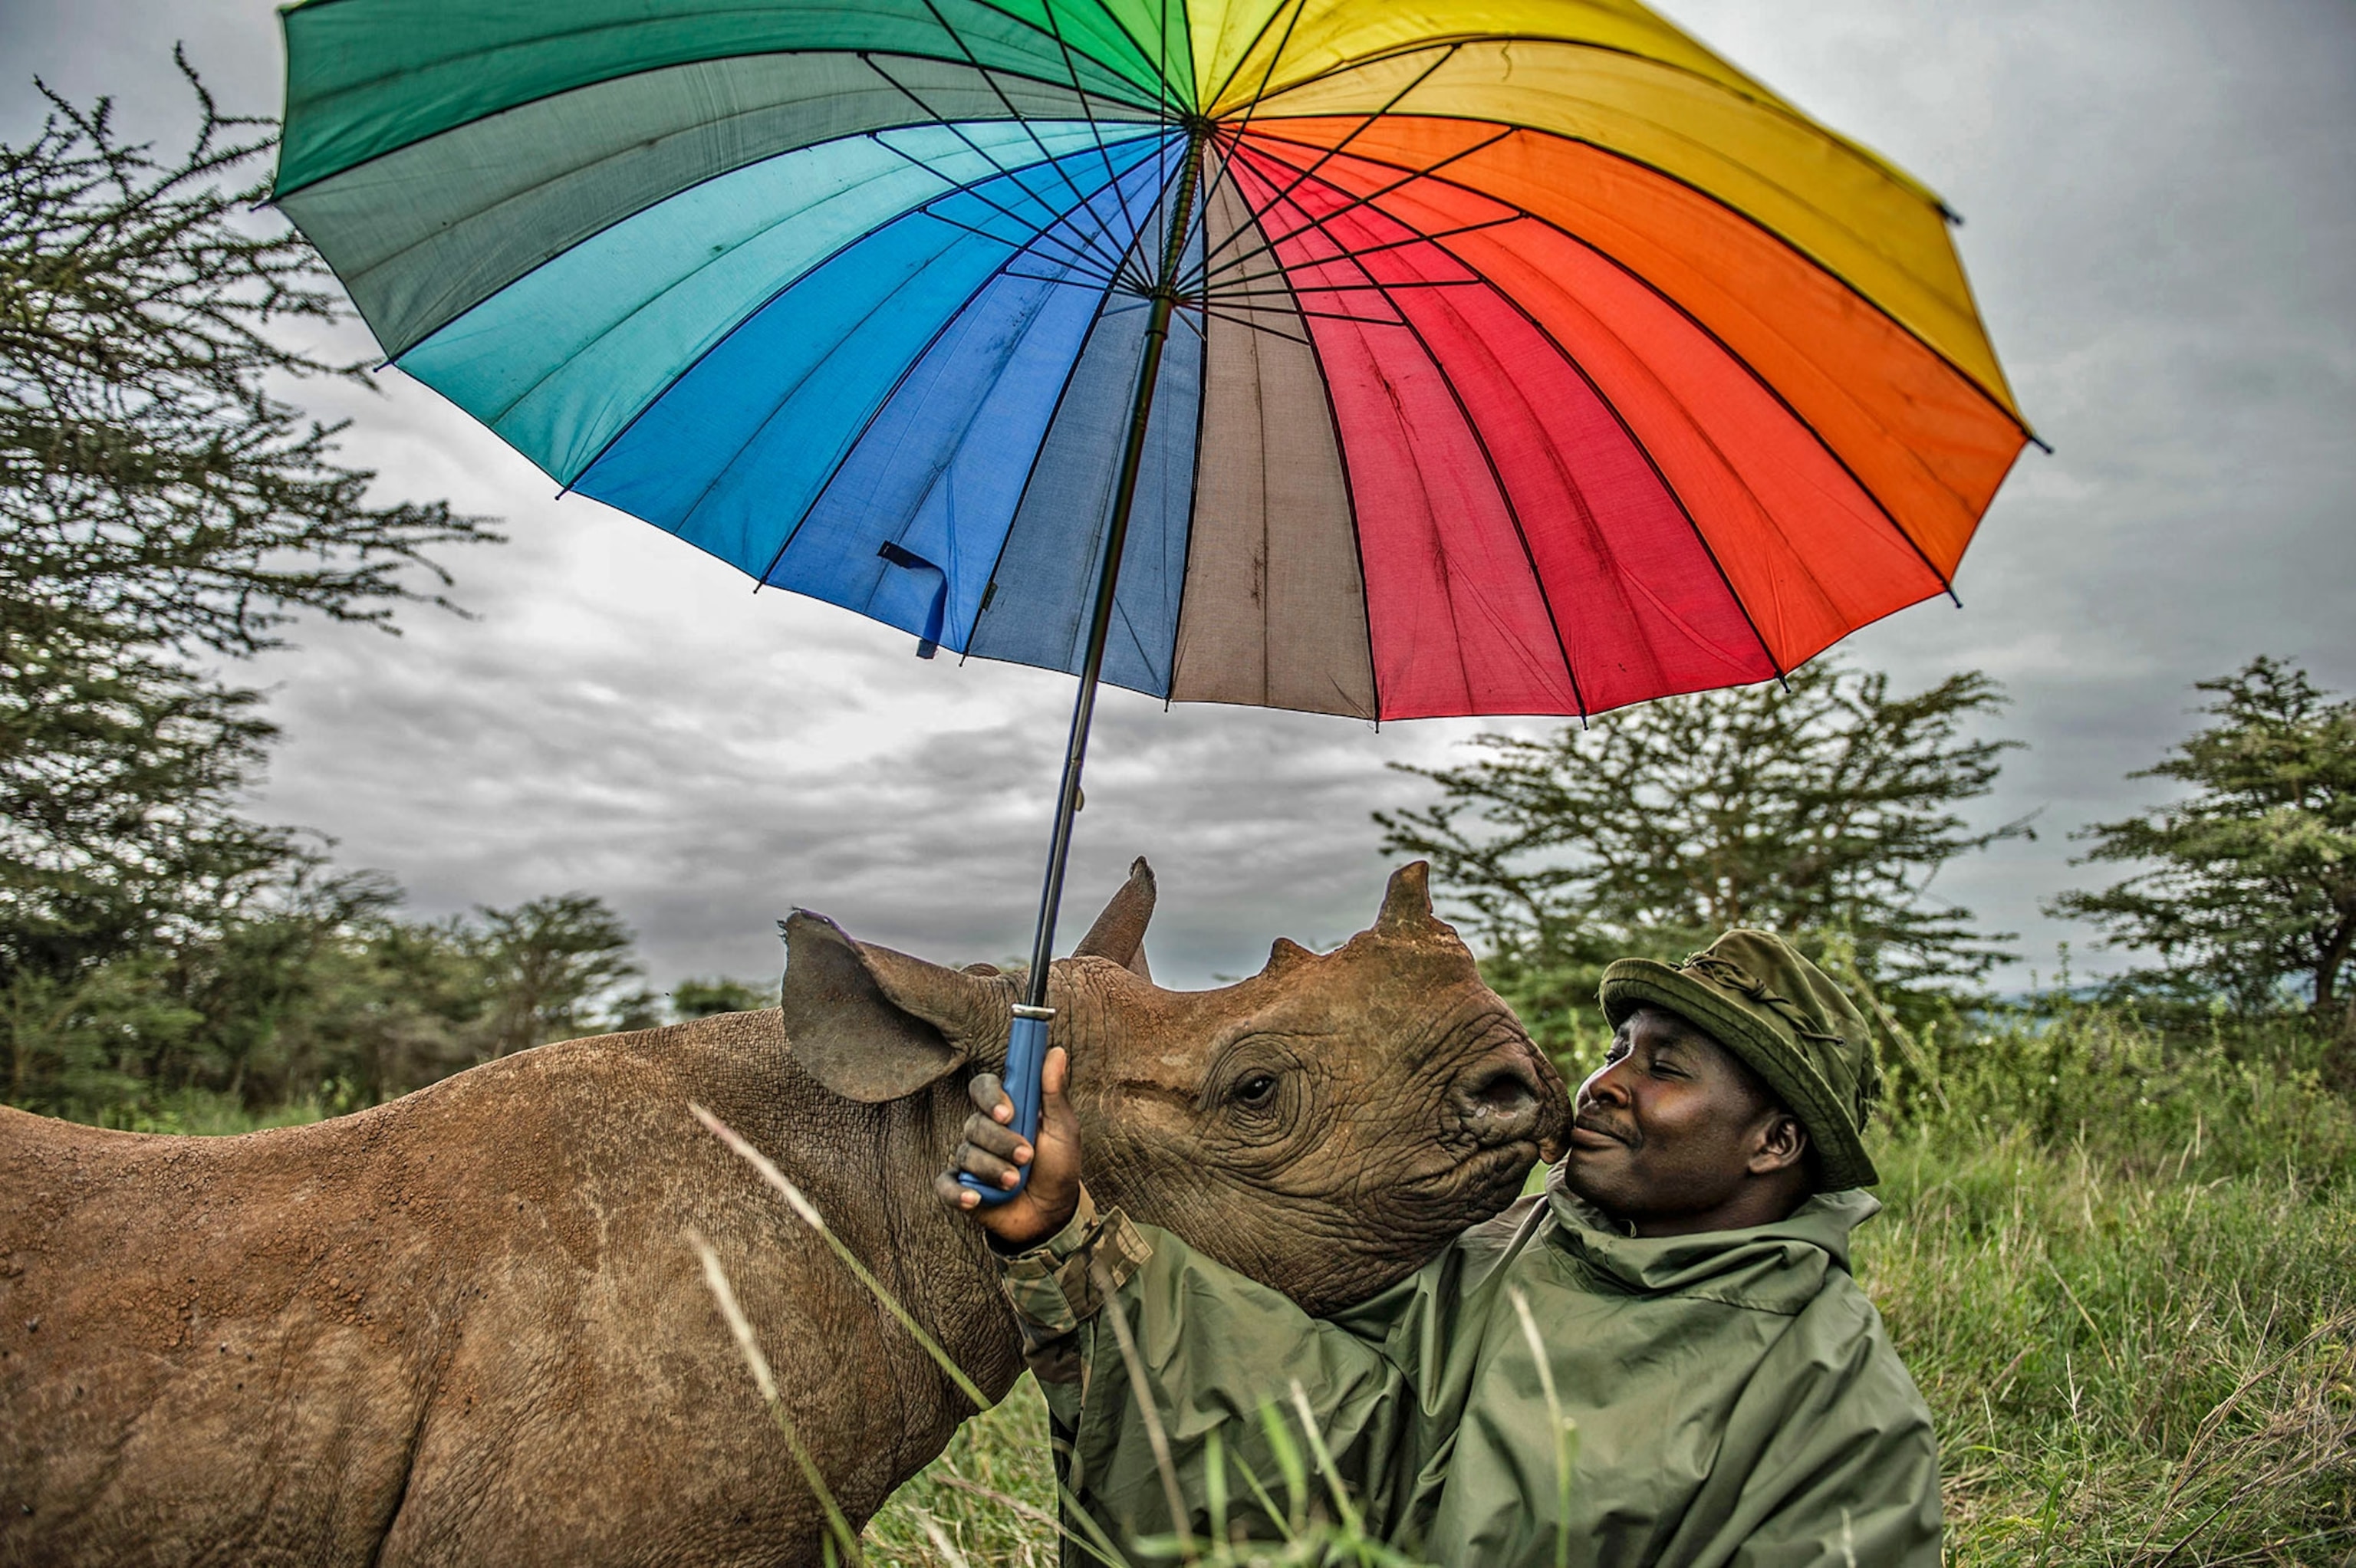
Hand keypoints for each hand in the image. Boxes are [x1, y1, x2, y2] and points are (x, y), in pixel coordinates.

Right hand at [933, 1046, 1081, 1249]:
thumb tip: (1056, 1051)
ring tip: (1017, 1182)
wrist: (1053, 1214)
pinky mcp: (962, 1188)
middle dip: (1001, 1142)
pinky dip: (958, 1191)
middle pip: (974, 1123)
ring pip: (966, 1154)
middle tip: (1026, 1156)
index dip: (990, 1097)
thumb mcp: (1063, 1130)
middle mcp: (984, 1131)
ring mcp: (970, 1160)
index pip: (984, 1088)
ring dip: (994, 1169)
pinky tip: (975, 1197)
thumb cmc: (1059, 1166)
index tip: (1008, 1112)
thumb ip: (1055, 1093)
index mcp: (1006, 1110)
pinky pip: (945, 1185)